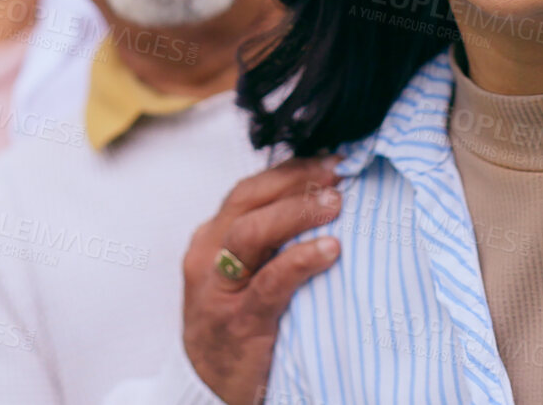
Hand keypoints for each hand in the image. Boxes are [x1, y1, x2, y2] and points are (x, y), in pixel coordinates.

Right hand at [181, 156, 343, 404]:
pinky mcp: (238, 321)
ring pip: (252, 232)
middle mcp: (207, 256)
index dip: (290, 171)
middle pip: (248, 200)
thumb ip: (266, 244)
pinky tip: (330, 250)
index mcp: (210, 239)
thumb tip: (324, 203)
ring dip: (297, 212)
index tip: (330, 161)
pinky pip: (270, 282)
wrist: (204, 389)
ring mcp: (219, 289)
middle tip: (337, 175)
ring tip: (336, 205)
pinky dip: (301, 260)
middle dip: (295, 181)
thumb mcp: (238, 275)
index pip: (249, 189)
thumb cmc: (233, 327)